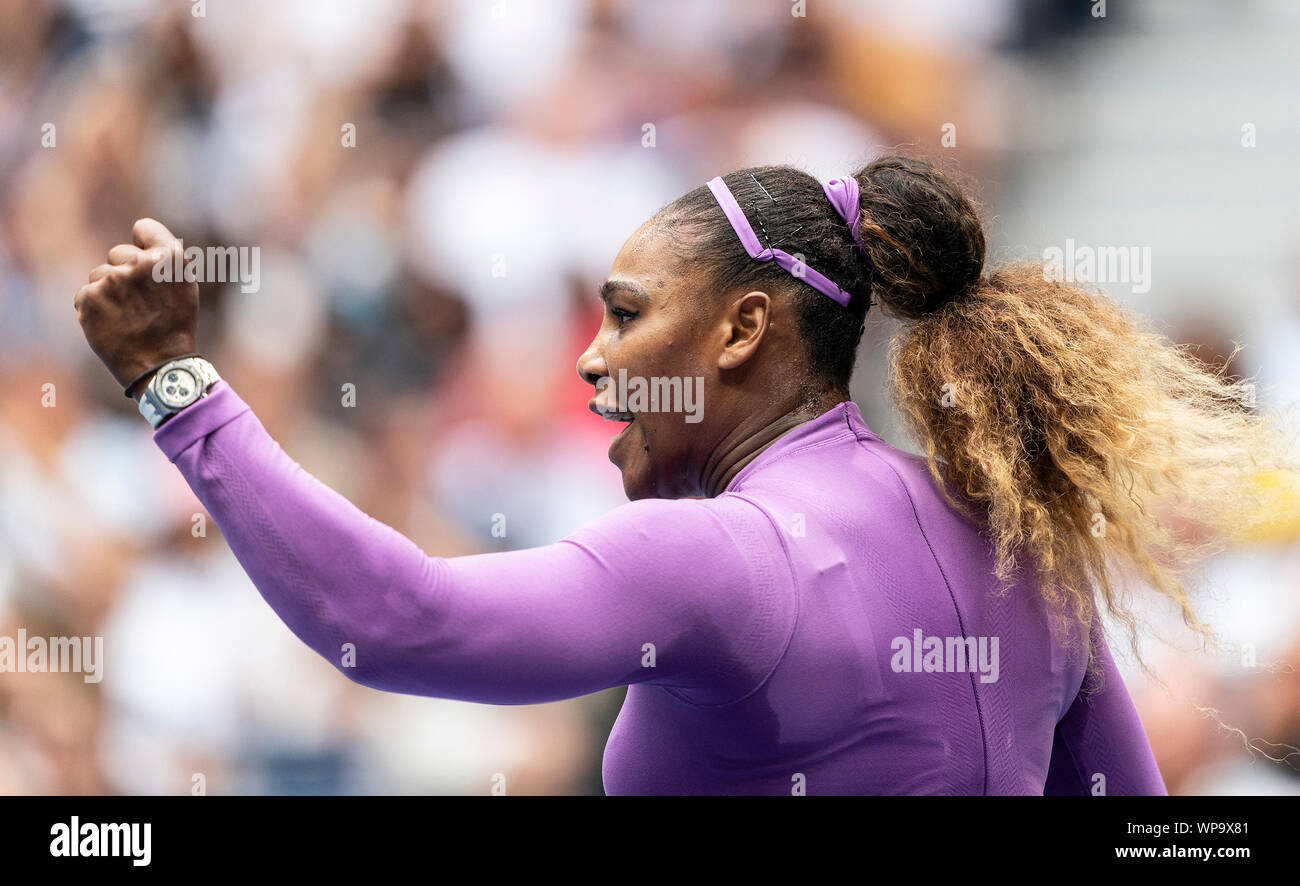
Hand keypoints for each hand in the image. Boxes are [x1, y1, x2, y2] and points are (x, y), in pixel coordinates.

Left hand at [74, 218, 199, 394]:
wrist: (160, 365)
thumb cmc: (175, 324)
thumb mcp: (185, 286)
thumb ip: (166, 257)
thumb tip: (141, 233)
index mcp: (169, 258)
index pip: (144, 228)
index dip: (145, 245)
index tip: (148, 264)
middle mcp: (140, 264)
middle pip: (118, 252)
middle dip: (125, 272)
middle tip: (140, 301)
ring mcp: (112, 280)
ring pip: (99, 274)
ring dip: (108, 292)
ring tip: (126, 316)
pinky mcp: (90, 298)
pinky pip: (85, 294)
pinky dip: (95, 309)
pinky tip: (112, 324)